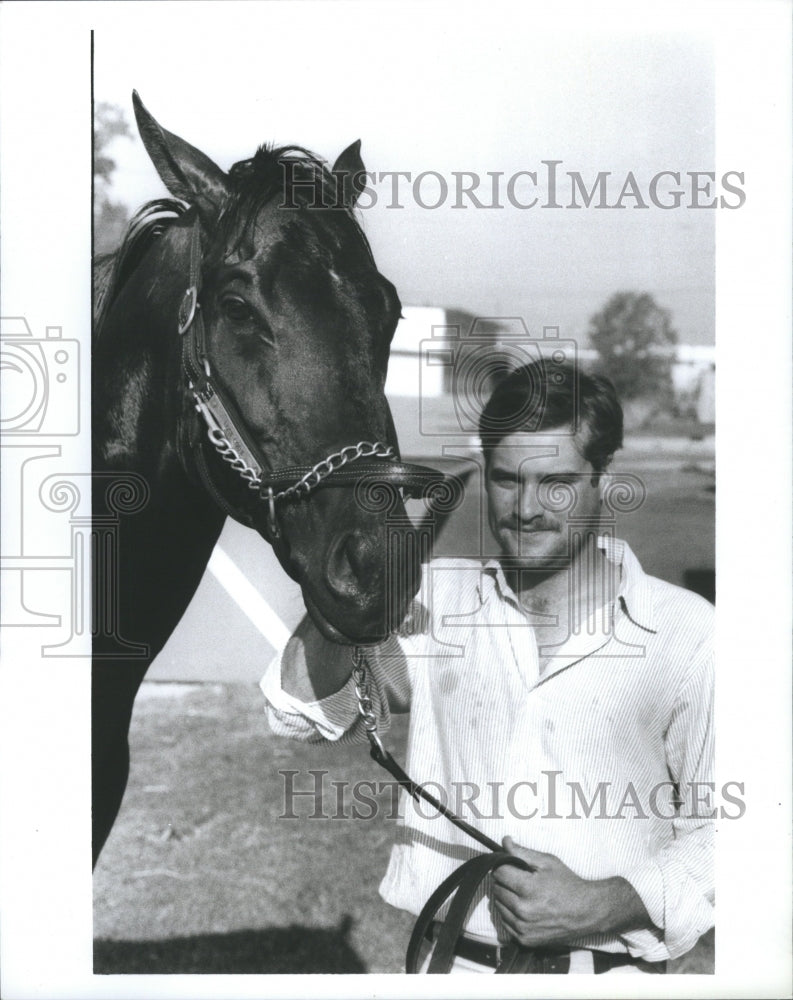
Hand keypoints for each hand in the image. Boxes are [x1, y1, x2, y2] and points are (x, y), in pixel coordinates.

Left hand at [492, 836, 651, 946]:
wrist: (586, 911)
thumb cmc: (568, 884)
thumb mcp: (547, 862)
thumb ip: (522, 852)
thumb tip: (504, 841)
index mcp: (528, 888)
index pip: (498, 873)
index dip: (502, 866)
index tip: (510, 866)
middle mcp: (523, 910)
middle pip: (496, 889)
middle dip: (504, 881)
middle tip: (518, 880)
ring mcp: (523, 927)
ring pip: (498, 906)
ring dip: (505, 898)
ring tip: (523, 894)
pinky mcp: (525, 940)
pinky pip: (506, 922)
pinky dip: (510, 914)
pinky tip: (524, 908)